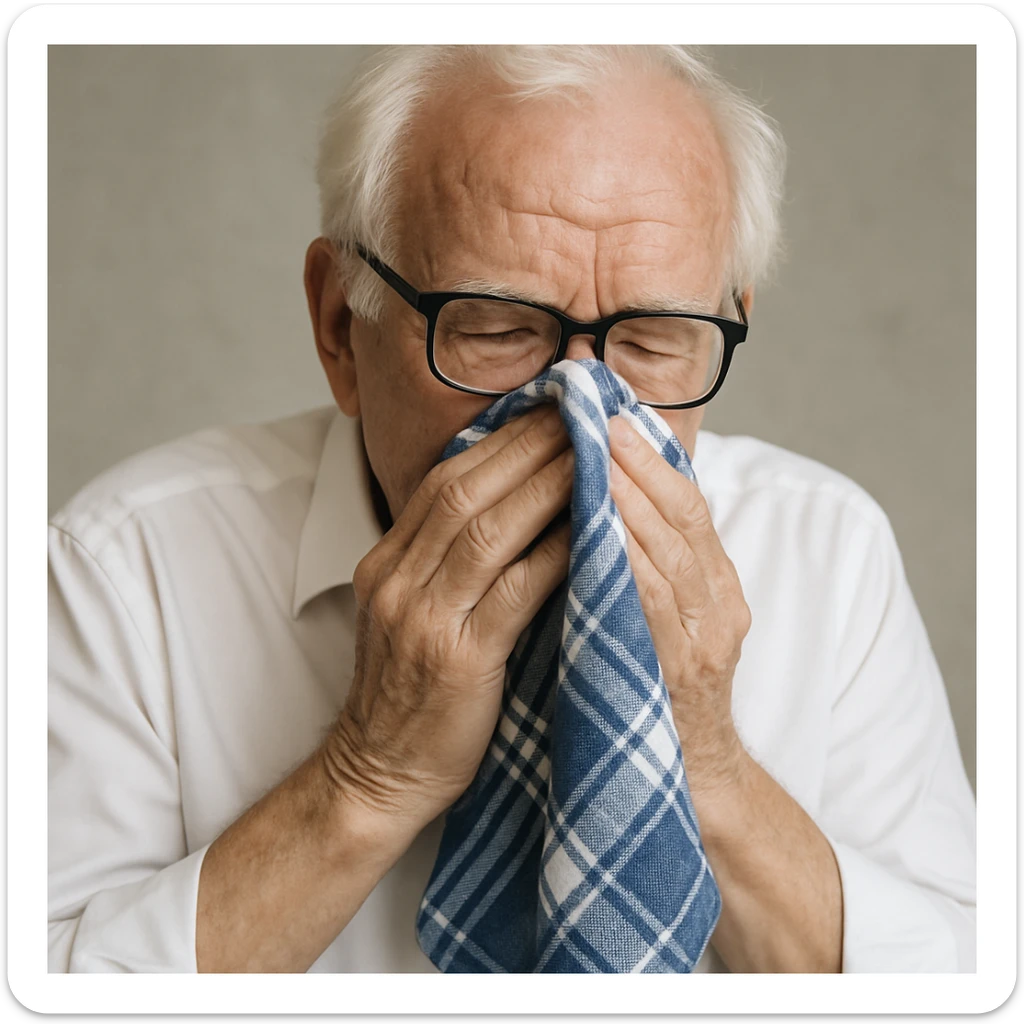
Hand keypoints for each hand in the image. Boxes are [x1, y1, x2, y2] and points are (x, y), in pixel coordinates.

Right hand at [322, 403, 572, 833]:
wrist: (378, 775)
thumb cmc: (411, 695)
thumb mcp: (413, 615)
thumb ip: (449, 563)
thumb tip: (517, 508)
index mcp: (387, 563)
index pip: (445, 481)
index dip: (500, 441)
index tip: (548, 411)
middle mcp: (396, 580)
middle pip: (464, 491)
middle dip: (526, 446)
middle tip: (579, 414)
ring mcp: (421, 618)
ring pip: (485, 530)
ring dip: (544, 485)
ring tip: (592, 455)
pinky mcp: (457, 660)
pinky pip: (512, 592)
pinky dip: (553, 555)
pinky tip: (590, 530)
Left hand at [607, 415, 750, 791]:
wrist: (683, 779)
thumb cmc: (652, 688)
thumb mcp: (652, 614)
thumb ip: (636, 561)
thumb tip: (593, 496)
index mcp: (713, 582)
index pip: (685, 499)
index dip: (648, 450)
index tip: (606, 407)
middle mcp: (719, 601)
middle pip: (684, 512)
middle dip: (638, 458)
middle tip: (596, 412)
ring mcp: (707, 636)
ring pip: (672, 549)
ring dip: (631, 497)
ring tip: (594, 452)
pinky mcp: (685, 671)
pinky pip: (655, 604)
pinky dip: (629, 560)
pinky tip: (599, 527)